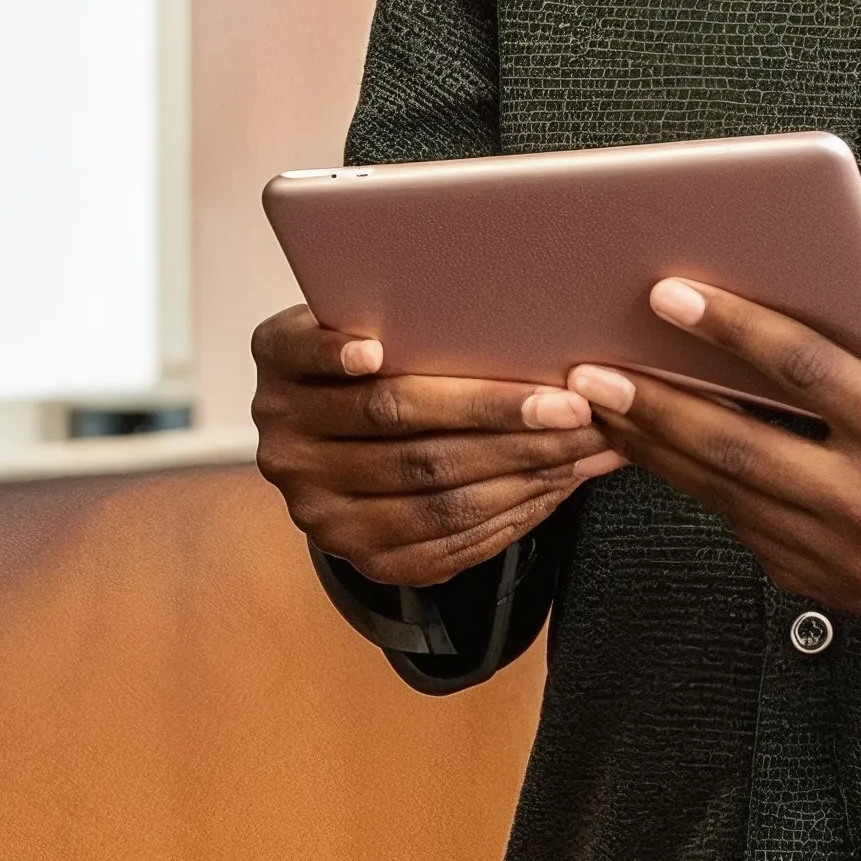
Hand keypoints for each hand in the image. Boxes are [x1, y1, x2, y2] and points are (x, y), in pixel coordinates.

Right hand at [249, 299, 617, 589]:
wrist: (352, 446)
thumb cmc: (381, 360)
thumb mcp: (363, 320)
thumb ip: (396, 310)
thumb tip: (497, 302)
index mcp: (277, 366)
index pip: (308, 358)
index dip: (334, 356)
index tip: (375, 348)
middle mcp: (286, 445)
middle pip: (397, 429)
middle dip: (497, 416)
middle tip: (572, 405)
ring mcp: (321, 512)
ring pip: (432, 493)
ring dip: (521, 469)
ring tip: (583, 444)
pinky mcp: (363, 558)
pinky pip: (445, 543)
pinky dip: (511, 513)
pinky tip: (556, 484)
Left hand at [563, 237, 860, 650]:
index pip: (805, 371)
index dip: (732, 329)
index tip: (670, 293)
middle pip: (739, 445)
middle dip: (656, 403)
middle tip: (590, 367)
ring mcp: (847, 557)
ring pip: (728, 495)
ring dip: (657, 449)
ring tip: (600, 405)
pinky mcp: (830, 587)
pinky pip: (747, 530)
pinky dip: (699, 489)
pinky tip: (659, 451)